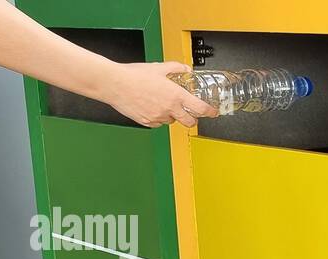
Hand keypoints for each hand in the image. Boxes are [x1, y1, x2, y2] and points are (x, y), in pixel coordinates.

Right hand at [102, 61, 217, 127]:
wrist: (114, 83)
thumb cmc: (134, 75)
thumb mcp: (159, 67)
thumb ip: (176, 68)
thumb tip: (186, 69)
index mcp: (175, 95)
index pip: (200, 108)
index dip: (210, 112)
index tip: (213, 112)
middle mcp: (169, 109)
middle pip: (189, 122)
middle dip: (192, 119)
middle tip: (190, 114)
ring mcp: (158, 117)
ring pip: (171, 121)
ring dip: (171, 115)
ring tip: (161, 103)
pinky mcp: (147, 122)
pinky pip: (158, 123)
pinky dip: (158, 117)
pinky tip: (151, 106)